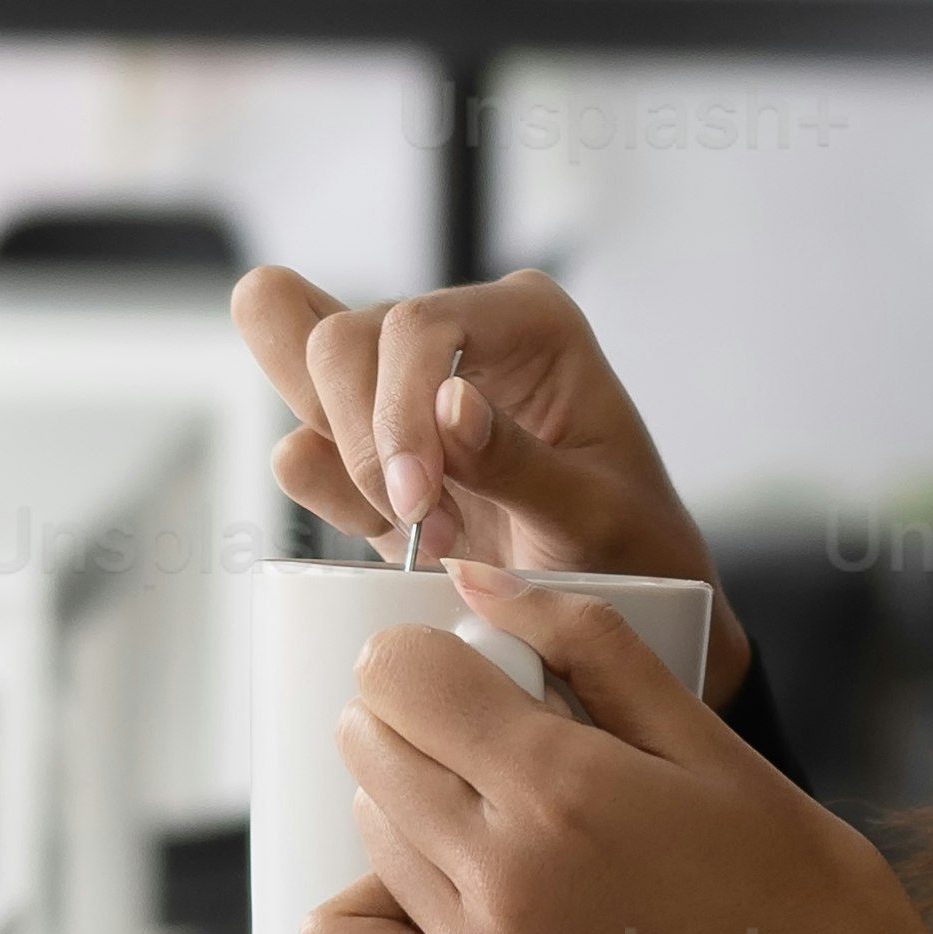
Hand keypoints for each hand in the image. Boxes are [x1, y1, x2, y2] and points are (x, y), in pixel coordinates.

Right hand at [234, 260, 750, 703]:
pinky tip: (395, 534)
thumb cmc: (629, 552)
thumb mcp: (597, 517)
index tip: (416, 502)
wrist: (613, 612)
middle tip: (423, 528)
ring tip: (418, 531)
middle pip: (342, 340)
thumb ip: (522, 464)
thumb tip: (449, 403)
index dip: (397, 410)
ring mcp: (404, 385)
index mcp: (528, 322)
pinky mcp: (369, 444)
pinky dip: (330, 495)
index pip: (418, 324)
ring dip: (344, 464)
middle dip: (364, 441)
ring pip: (305, 375)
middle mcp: (459, 335)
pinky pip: (302, 448)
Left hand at [303, 567, 932, 933]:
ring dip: (403, 791)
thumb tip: (475, 582)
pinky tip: (430, 877)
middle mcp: (500, 873)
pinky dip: (364, 898)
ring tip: (488, 794)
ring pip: (369, 830)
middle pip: (372, 745)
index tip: (470, 656)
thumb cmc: (803, 886)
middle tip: (488, 719)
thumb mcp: (715, 743)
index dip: (423, 646)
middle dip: (412, 710)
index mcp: (562, 787)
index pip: (402, 676)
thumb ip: (591, 645)